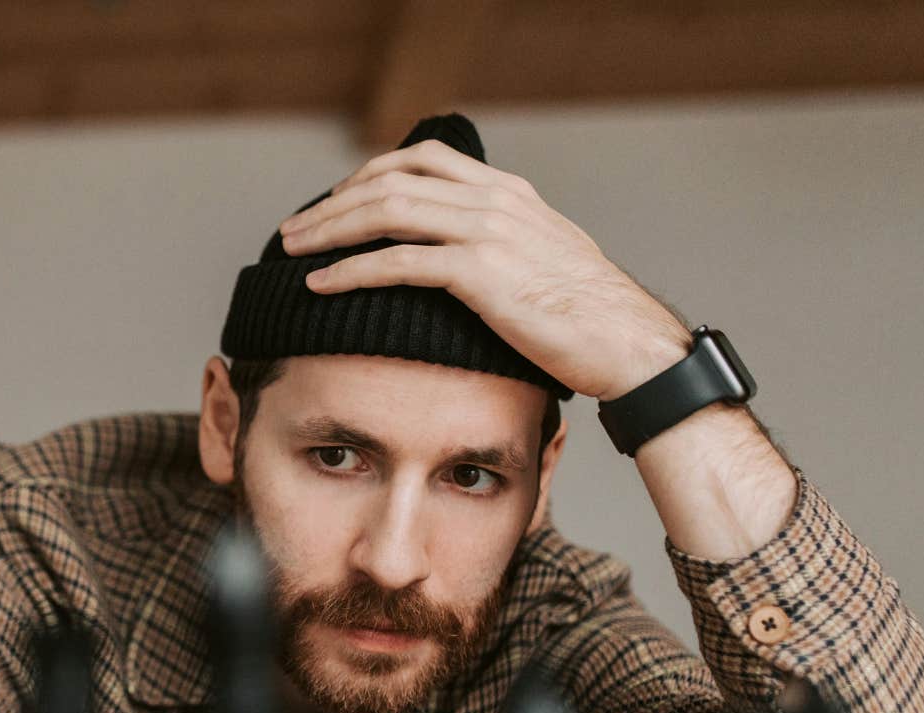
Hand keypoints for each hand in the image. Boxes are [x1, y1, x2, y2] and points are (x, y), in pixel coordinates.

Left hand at [277, 140, 690, 401]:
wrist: (629, 342)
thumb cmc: (590, 317)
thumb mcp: (547, 259)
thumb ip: (507, 244)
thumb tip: (469, 257)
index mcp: (508, 192)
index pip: (423, 159)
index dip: (369, 175)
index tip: (336, 201)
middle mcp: (494, 201)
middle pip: (392, 180)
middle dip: (334, 202)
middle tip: (297, 228)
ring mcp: (488, 232)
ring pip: (387, 212)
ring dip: (330, 229)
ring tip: (294, 250)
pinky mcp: (481, 273)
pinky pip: (398, 263)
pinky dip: (350, 271)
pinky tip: (320, 284)